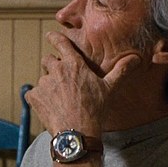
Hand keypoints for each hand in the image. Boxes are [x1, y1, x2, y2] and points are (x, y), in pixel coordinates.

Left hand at [25, 31, 141, 134]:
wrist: (77, 131)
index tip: (50, 35)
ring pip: (42, 79)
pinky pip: (32, 93)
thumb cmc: (94, 109)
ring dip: (48, 86)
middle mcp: (56, 70)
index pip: (61, 43)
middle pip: (47, 60)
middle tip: (60, 80)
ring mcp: (44, 83)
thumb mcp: (109, 88)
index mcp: (74, 64)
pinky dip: (38, 98)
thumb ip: (120, 71)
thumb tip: (135, 59)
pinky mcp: (34, 96)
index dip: (54, 38)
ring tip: (59, 100)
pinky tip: (49, 107)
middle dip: (51, 66)